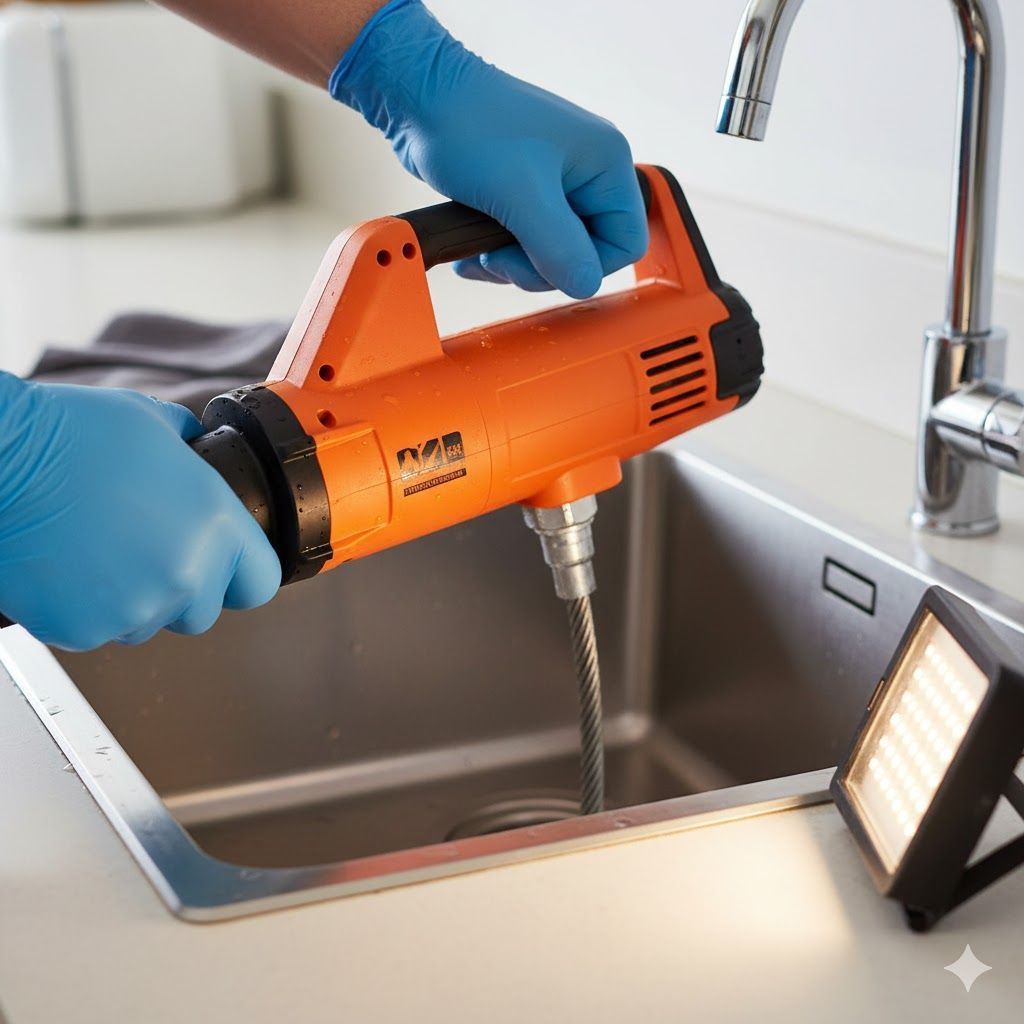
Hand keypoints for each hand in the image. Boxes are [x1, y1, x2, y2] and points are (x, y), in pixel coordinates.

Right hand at [0, 375, 279, 649]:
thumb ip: (189, 448)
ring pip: (147, 624)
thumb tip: (194, 449)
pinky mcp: (82, 630)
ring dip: (131, 599)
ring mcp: (134, 608)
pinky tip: (67, 566)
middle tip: (142, 551)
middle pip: (203, 611)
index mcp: (217, 525)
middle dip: (180, 590)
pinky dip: (83, 609)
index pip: (260, 581)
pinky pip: (96, 631)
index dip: (242, 574)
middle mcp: (185, 573)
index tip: (227, 570)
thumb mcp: (154, 422)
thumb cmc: (67, 435)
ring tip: (98, 551)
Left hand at [329, 0, 647, 298]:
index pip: (626, 243)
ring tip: (481, 255)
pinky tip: (474, 253)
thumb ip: (559, 247)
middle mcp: (589, 172)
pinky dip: (502, 256)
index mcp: (607, 163)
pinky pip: (528, 243)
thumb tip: (583, 285)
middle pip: (587, 254)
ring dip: (515, 266)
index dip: (587, 266)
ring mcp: (557, 183)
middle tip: (500, 259)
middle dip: (541, 268)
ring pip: (555, 254)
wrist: (418, 97)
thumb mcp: (520, 195)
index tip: (543, 264)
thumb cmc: (469, 125)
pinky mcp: (526, 192)